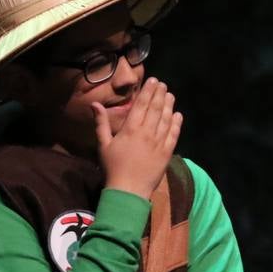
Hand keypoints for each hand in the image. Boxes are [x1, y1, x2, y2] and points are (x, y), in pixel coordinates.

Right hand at [93, 78, 180, 199]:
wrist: (128, 191)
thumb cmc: (112, 167)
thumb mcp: (103, 144)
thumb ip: (101, 123)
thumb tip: (94, 104)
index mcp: (130, 129)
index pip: (141, 105)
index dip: (148, 91)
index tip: (153, 81)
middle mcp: (147, 133)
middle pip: (156, 108)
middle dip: (160, 94)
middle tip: (162, 84)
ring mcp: (159, 142)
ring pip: (166, 119)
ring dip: (169, 105)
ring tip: (170, 95)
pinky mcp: (167, 153)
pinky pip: (174, 134)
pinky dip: (176, 123)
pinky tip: (177, 115)